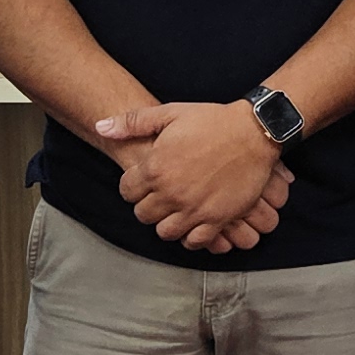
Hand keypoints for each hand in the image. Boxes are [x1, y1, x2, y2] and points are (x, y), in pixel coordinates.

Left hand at [93, 100, 294, 256]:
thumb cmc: (211, 120)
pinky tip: (193, 222)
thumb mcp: (169, 113)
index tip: (144, 181)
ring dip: (167, 222)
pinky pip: (194, 241)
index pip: (126, 192)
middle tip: (160, 195)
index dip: (133, 186)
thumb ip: (132, 122)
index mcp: (155, 167)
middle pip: (143, 214)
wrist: (253, 132)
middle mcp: (170, 192)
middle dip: (148, 205)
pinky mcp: (216, 219)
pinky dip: (190, 236)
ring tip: (175, 210)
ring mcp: (194, 209)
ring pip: (165, 232)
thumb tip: (101, 127)